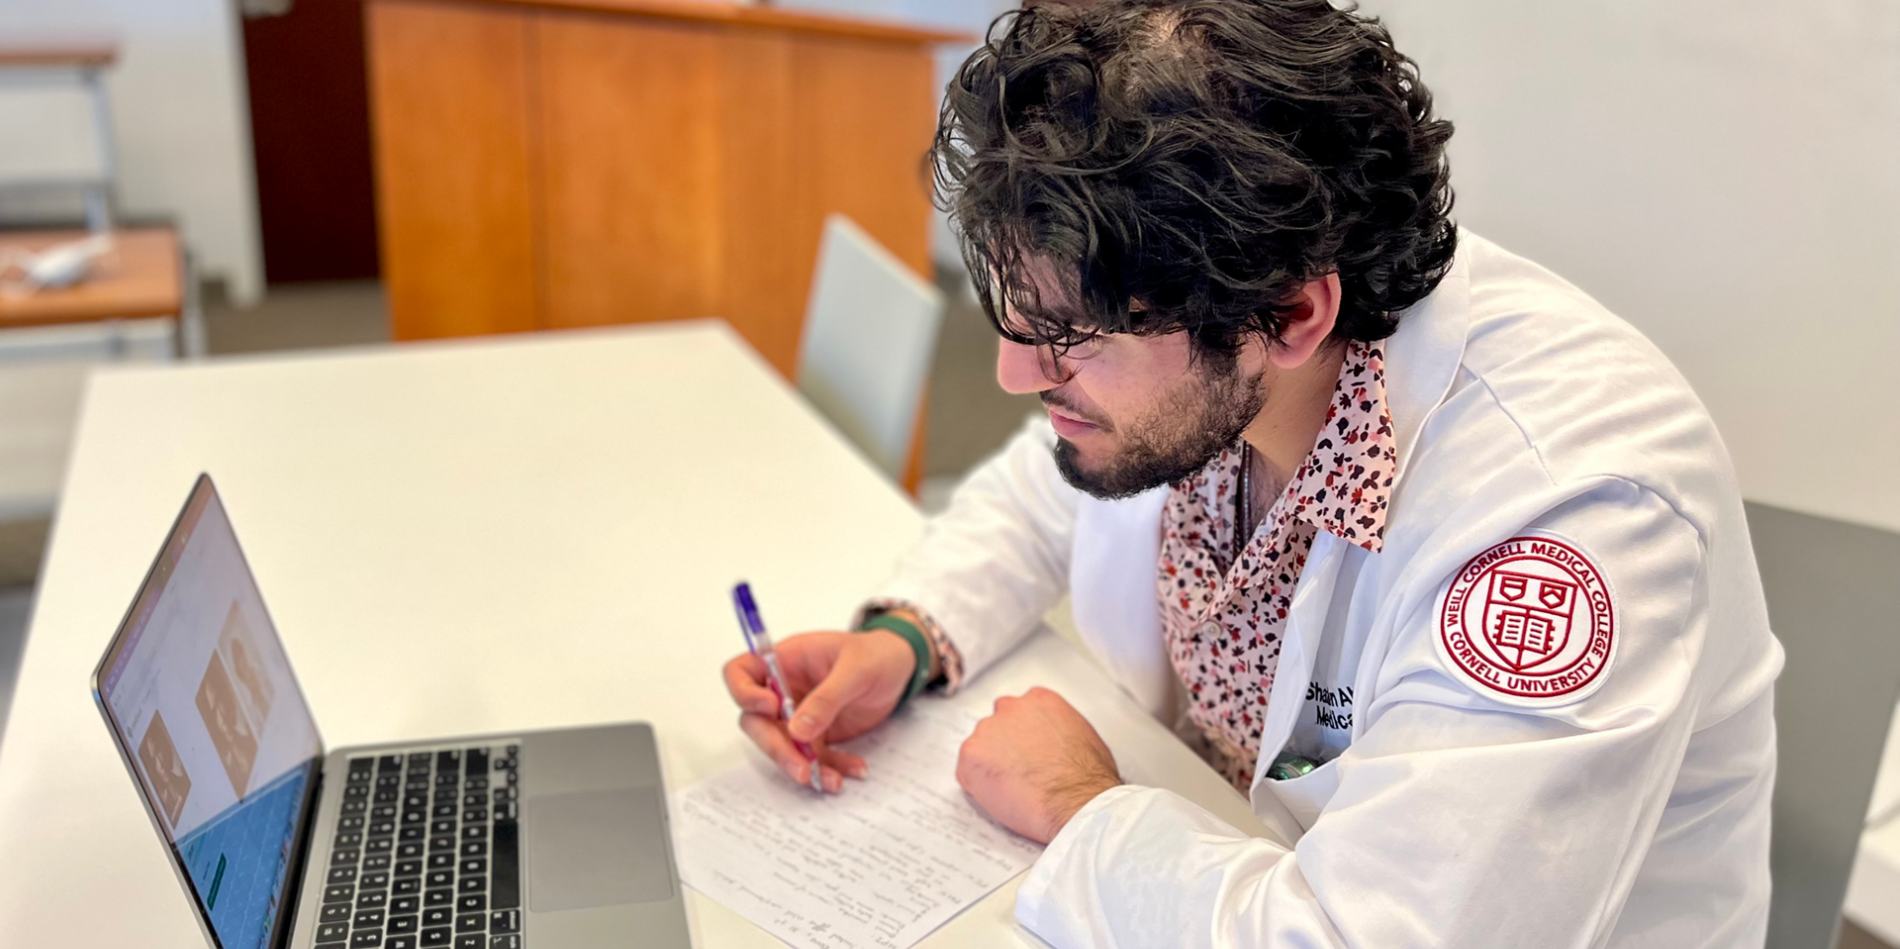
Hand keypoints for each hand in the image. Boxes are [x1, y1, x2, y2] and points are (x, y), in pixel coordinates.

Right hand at [722, 627, 919, 791]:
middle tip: (800, 768)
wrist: (900, 667)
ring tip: (832, 781)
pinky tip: (853, 770)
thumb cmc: (876, 654)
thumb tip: (797, 731)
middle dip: (776, 748)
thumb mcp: (855, 669)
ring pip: (783, 746)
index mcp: (786, 660)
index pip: (740, 672)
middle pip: (757, 721)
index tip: (770, 708)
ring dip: (803, 766)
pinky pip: (814, 757)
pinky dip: (830, 768)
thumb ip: (826, 698)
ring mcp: (798, 713)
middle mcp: (784, 688)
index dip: (744, 693)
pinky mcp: (818, 734)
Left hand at [956, 687, 1119, 843]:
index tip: (1027, 754)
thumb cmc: (1087, 777)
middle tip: (1019, 774)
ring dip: (991, 767)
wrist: (1077, 802)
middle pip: (997, 727)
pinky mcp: (971, 755)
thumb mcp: (1082, 736)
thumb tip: (1053, 743)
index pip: (1019, 712)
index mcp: (1038, 700)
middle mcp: (1010, 708)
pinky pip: (967, 773)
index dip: (1022, 738)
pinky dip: (979, 787)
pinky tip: (1003, 798)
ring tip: (1015, 790)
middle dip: (1004, 749)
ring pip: (980, 749)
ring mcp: (987, 730)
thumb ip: (1058, 729)